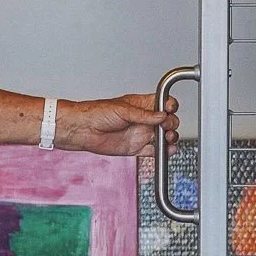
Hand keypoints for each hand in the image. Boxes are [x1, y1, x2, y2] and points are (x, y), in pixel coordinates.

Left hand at [58, 94, 177, 157]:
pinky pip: (153, 151)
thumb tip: (161, 116)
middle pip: (167, 120)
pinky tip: (167, 150)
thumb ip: (144, 115)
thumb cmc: (97, 113)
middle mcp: (143, 119)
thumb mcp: (123, 110)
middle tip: (166, 126)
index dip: (169, 106)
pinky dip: (163, 152)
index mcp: (141, 105)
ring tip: (168, 138)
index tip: (170, 109)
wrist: (84, 130)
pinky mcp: (136, 147)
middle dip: (171, 123)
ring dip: (170, 137)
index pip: (162, 103)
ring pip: (163, 136)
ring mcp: (140, 134)